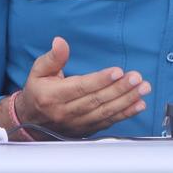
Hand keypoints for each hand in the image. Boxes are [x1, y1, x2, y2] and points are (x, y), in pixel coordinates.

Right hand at [14, 36, 150, 137]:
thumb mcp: (38, 71)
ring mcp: (77, 123)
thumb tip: (60, 42)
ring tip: (142, 90)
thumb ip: (53, 57)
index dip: (100, 80)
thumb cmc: (37, 92)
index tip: (118, 71)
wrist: (30, 121)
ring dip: (127, 101)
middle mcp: (66, 112)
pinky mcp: (86, 129)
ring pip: (105, 112)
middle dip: (120, 89)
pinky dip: (125, 114)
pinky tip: (138, 105)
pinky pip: (108, 122)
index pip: (81, 87)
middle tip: (137, 79)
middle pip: (97, 100)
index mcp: (53, 96)